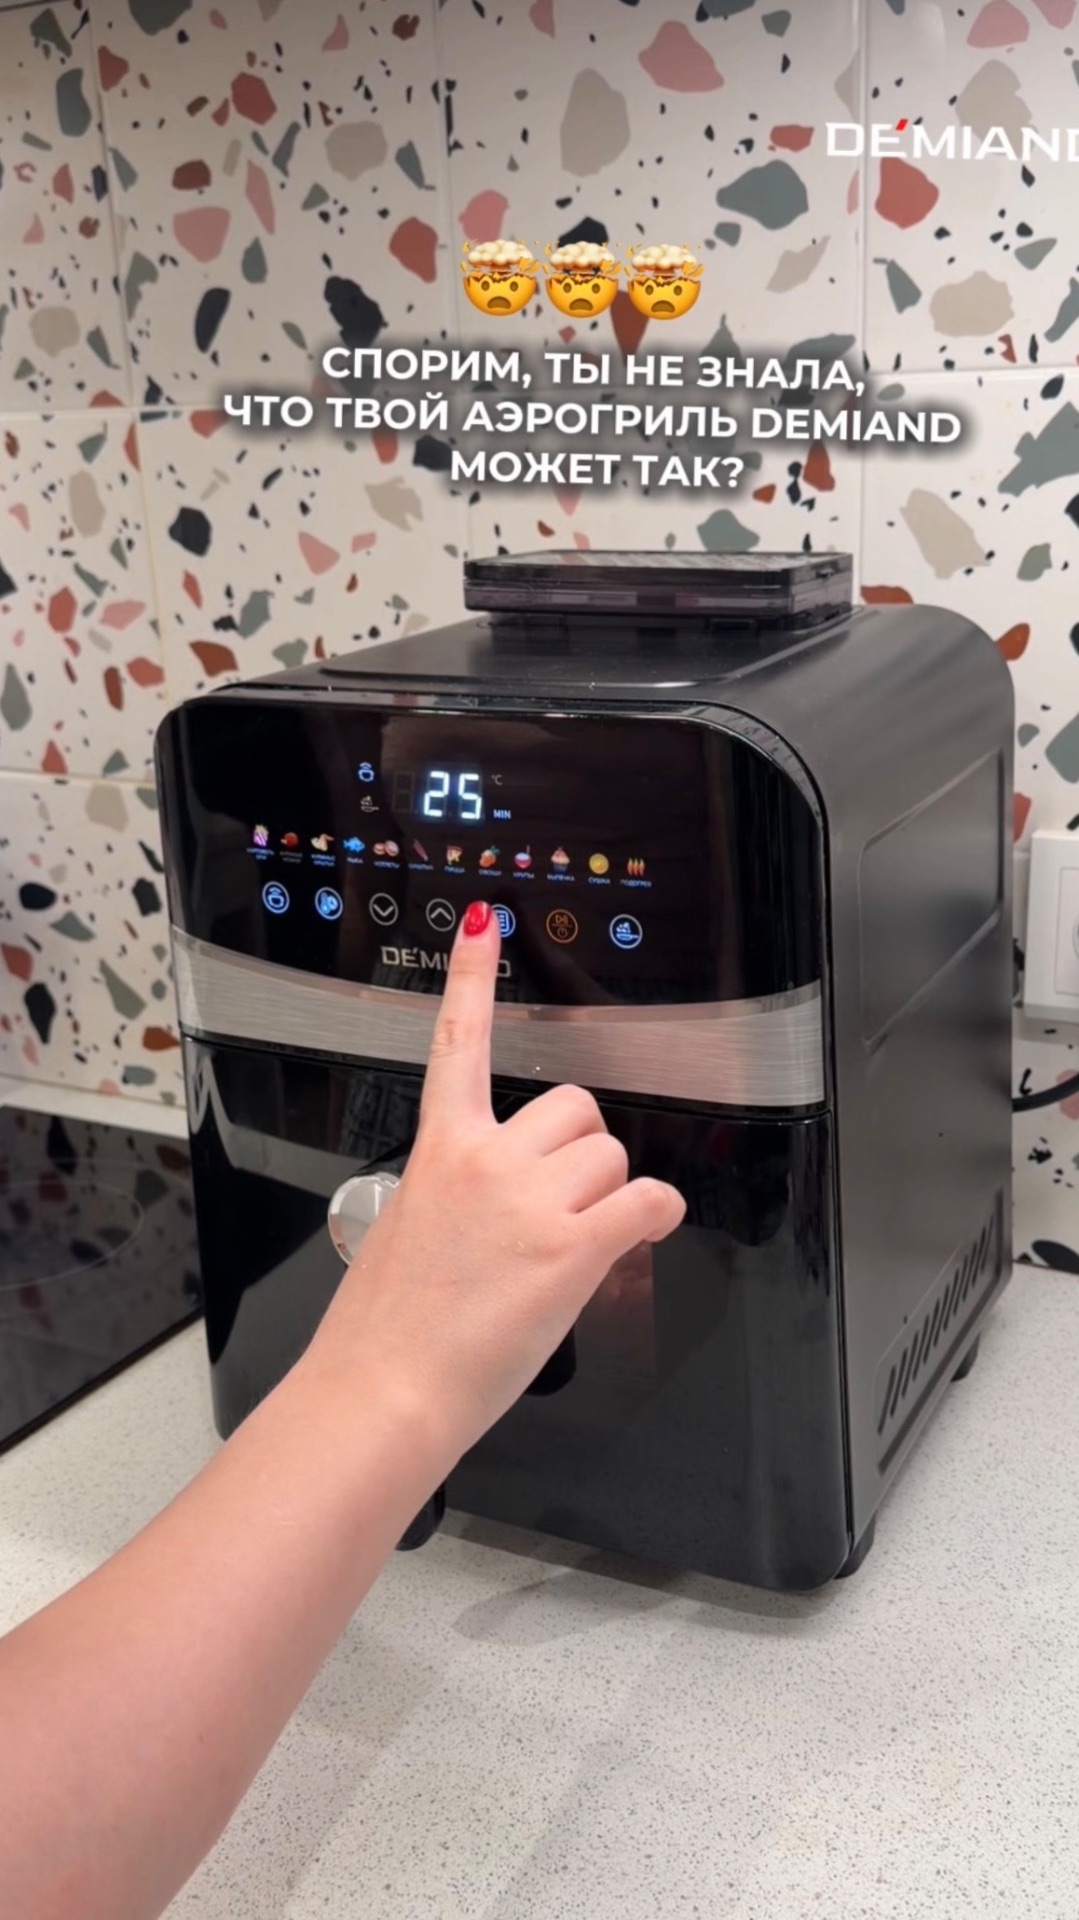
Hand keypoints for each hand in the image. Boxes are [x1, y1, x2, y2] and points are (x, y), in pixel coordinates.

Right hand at [308, 900, 685, 1465]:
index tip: (484, 921)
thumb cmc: (383, 1331)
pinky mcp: (571, 1250)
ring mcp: (530, 1202)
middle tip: (561, 1205)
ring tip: (571, 1245)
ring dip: (609, 1196)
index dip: (472, 977)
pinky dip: (658, 1216)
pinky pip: (647, 1203)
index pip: (457, 1042)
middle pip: (577, 1109)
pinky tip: (645, 1231)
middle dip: (583, 1153)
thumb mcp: (407, 1230)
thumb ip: (455, 1195)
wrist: (380, 1392)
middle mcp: (486, 1160)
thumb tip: (493, 1209)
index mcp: (439, 1149)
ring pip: (613, 1157)